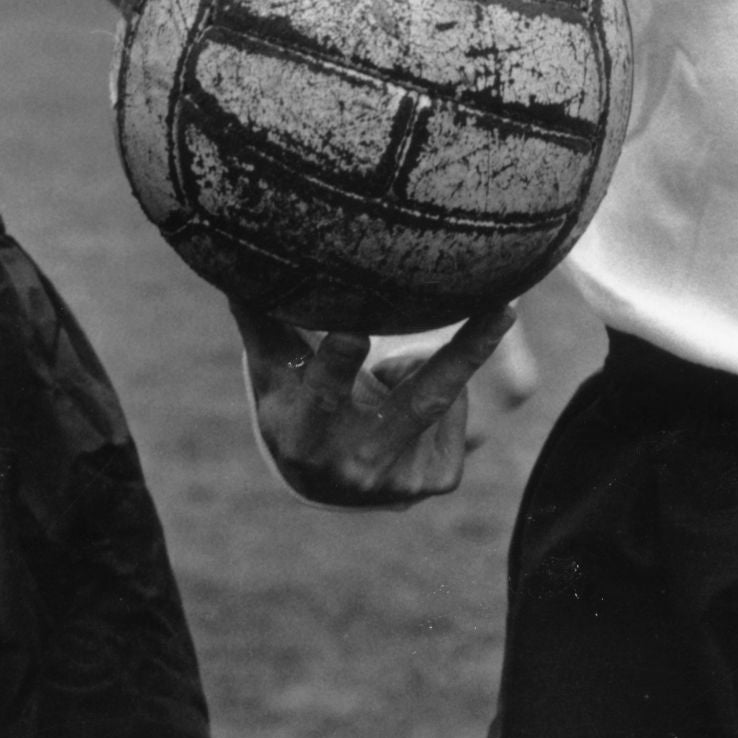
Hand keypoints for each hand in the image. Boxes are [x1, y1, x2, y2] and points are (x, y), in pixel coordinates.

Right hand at [231, 302, 517, 507]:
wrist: (328, 481)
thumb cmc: (296, 405)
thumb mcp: (272, 372)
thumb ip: (261, 319)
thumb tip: (232, 256)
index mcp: (306, 436)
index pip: (323, 394)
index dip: (339, 364)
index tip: (355, 328)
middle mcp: (356, 465)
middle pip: (420, 400)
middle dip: (464, 353)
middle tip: (504, 306)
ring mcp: (402, 479)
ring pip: (438, 393)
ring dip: (421, 364)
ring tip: (382, 378)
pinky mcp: (438, 479)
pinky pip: (455, 410)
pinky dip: (438, 391)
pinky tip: (403, 405)